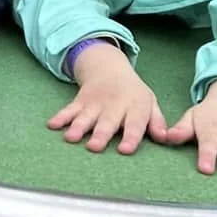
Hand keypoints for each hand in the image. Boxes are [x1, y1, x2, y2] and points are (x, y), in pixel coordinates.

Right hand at [49, 41, 166, 153]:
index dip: (131, 137)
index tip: (125, 150)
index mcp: (135, 105)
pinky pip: (69, 109)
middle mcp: (115, 104)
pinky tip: (52, 125)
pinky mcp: (80, 101)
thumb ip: (157, 121)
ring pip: (86, 116)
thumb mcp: (150, 103)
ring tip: (70, 138)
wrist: (109, 67)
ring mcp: (95, 102)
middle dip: (100, 134)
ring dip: (77, 127)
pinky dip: (60, 117)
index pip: (135, 123)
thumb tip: (165, 138)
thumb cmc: (133, 93)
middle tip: (94, 147)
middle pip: (107, 121)